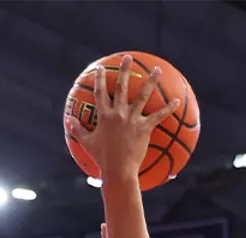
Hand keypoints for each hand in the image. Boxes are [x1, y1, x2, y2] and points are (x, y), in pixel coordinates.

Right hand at [66, 54, 178, 179]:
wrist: (118, 171)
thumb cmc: (102, 159)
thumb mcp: (87, 143)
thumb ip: (77, 129)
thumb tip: (68, 120)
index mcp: (104, 115)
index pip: (100, 92)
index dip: (99, 79)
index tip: (100, 68)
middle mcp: (118, 113)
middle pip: (122, 86)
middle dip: (124, 70)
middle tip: (127, 57)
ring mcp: (132, 119)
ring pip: (143, 95)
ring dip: (151, 81)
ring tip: (157, 70)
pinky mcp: (144, 128)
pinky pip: (158, 116)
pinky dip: (168, 108)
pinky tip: (177, 101)